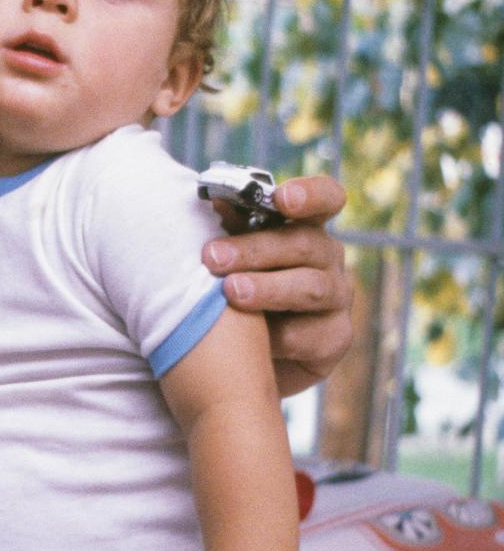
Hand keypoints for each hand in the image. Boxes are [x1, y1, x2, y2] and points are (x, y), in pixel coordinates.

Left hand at [203, 175, 352, 394]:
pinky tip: (249, 339)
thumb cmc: (241, 291)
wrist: (250, 355)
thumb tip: (217, 202)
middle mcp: (328, 258)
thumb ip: (233, 230)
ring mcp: (337, 298)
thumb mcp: (236, 259)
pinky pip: (306, 336)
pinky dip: (273, 337)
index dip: (310, 194)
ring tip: (230, 292)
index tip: (282, 197)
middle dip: (255, 249)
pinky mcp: (335, 338)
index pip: (326, 198)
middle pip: (304, 244)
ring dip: (267, 289)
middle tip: (213, 257)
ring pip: (309, 288)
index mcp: (307, 228)